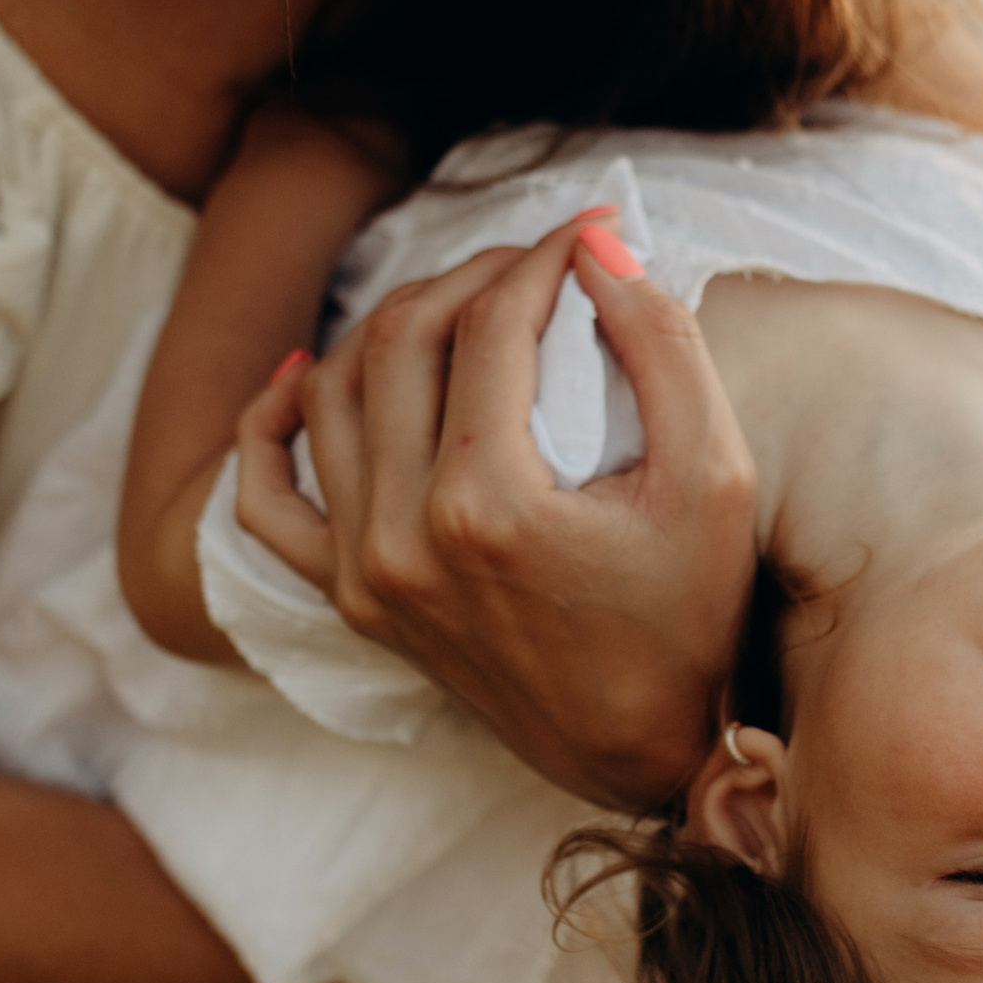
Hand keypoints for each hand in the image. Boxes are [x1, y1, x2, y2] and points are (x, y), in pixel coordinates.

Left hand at [229, 217, 756, 808]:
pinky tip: (307, 375)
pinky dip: (271, 426)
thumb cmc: (693, 616)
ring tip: (465, 307)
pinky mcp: (349, 599)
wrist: (647, 752)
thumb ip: (662, 346)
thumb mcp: (716, 477)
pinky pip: (266, 500)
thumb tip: (596, 243)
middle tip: (536, 264)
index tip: (593, 230)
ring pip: (332, 391)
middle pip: (403, 338)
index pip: (493, 324)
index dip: (545, 255)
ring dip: (393, 323)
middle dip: (473, 273)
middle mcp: (403, 539)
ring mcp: (363, 573)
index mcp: (489, 507)